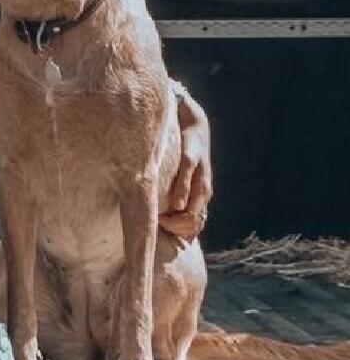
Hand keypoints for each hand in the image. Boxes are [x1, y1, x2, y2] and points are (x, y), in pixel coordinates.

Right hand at [160, 123, 212, 239]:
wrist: (195, 126)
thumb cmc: (182, 156)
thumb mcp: (180, 179)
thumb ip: (172, 196)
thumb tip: (156, 216)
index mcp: (200, 197)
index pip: (194, 226)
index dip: (178, 233)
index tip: (161, 229)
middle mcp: (203, 190)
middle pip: (195, 221)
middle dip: (177, 228)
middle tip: (159, 225)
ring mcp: (199, 175)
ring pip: (195, 205)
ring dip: (180, 217)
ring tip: (162, 219)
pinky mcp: (192, 159)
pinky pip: (188, 179)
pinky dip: (183, 194)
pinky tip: (175, 204)